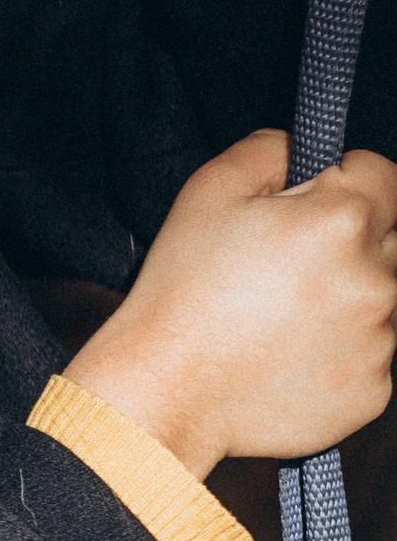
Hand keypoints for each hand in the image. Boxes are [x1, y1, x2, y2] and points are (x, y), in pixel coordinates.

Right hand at [67, 130, 396, 475]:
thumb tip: (300, 148)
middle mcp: (375, 280)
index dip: (345, 178)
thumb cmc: (181, 292)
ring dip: (348, 296)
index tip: (314, 199)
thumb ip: (268, 150)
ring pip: (384, 299)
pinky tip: (288, 355)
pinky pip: (373, 356)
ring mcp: (379, 341)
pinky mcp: (372, 391)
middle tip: (293, 263)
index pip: (383, 173)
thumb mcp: (207, 193)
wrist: (166, 392)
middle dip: (355, 238)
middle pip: (393, 237)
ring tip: (284, 316)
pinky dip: (341, 351)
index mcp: (341, 221)